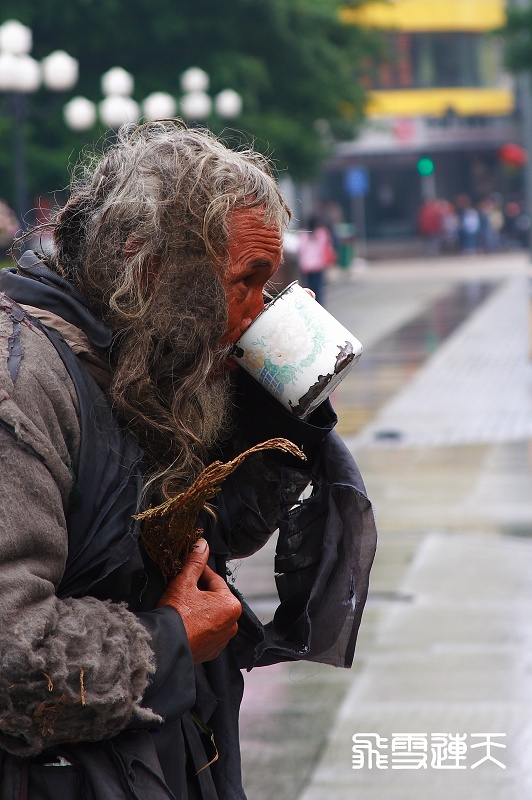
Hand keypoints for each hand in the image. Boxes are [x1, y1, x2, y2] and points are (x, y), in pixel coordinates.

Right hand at [157, 538, 241, 663]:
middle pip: (214, 598)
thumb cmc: (177, 614)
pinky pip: (207, 631)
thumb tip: (202, 544)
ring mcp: (223, 640)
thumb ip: (195, 562)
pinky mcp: (211, 651)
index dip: (200, 572)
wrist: (164, 646)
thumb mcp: (184, 582)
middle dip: (200, 591)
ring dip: (200, 608)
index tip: (188, 568)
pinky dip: (198, 625)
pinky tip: (184, 621)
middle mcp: (232, 624)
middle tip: (182, 587)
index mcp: (231, 605)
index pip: (215, 580)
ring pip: (211, 615)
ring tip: (182, 604)